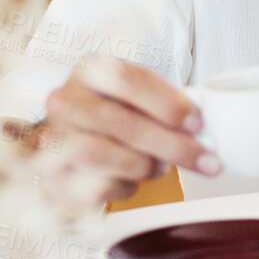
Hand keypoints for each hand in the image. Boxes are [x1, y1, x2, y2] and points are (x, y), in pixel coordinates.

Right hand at [37, 53, 217, 209]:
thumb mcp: (137, 99)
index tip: (196, 123)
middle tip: (205, 159)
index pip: (128, 79)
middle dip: (170, 144)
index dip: (165, 102)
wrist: (72, 151)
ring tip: (160, 167)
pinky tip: (132, 180)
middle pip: (121, 123)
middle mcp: (64, 102)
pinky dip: (124, 187)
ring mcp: (53, 140)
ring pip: (102, 155)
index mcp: (89, 71)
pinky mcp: (53, 178)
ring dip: (144, 166)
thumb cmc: (115, 119)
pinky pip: (94, 187)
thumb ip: (164, 105)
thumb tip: (199, 127)